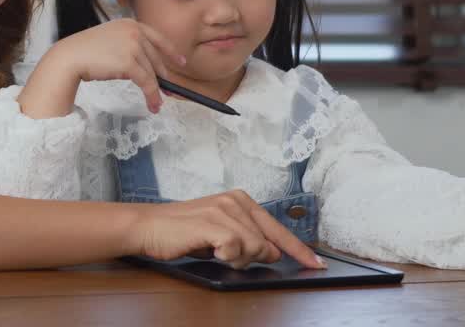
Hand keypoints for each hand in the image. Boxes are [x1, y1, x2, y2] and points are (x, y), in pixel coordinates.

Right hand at [20, 19, 185, 117]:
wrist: (70, 57)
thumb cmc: (86, 51)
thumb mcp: (110, 40)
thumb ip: (128, 45)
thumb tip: (145, 65)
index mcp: (130, 23)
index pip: (157, 37)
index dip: (171, 51)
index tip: (181, 62)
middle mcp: (134, 31)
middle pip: (155, 57)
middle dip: (163, 76)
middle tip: (170, 89)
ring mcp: (132, 46)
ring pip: (151, 72)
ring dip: (156, 90)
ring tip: (157, 103)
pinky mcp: (129, 62)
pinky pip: (146, 82)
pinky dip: (151, 95)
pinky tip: (152, 104)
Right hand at [126, 189, 325, 269]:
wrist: (148, 227)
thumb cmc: (182, 232)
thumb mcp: (220, 235)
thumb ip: (247, 240)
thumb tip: (271, 253)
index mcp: (240, 199)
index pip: (277, 228)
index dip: (298, 249)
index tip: (316, 264)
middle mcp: (235, 200)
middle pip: (267, 243)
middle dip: (253, 258)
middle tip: (225, 254)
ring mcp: (224, 209)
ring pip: (254, 248)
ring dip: (237, 259)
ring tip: (214, 251)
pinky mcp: (213, 222)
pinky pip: (236, 248)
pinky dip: (226, 256)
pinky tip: (210, 249)